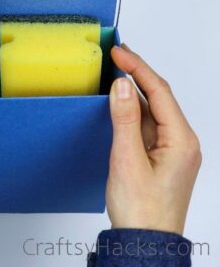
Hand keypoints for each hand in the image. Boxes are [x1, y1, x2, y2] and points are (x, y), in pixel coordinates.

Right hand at [106, 44, 200, 235]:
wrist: (144, 244)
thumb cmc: (141, 211)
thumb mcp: (127, 160)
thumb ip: (124, 119)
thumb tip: (121, 85)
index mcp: (181, 141)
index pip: (159, 92)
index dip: (138, 68)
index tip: (119, 52)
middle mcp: (181, 142)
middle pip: (159, 97)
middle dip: (137, 73)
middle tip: (117, 53)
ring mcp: (172, 149)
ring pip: (152, 110)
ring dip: (133, 91)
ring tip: (115, 70)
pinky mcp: (161, 157)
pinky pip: (147, 124)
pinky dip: (132, 110)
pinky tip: (118, 102)